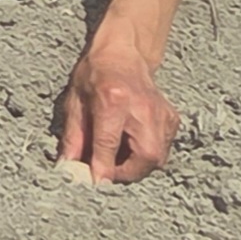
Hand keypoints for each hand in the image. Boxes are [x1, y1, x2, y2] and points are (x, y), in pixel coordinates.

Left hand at [57, 52, 180, 183]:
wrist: (123, 55)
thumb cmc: (95, 75)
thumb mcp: (75, 102)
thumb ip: (73, 137)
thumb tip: (67, 167)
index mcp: (113, 100)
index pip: (108, 142)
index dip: (102, 167)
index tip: (96, 184)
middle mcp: (143, 109)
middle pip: (145, 156)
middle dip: (126, 172)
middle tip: (107, 169)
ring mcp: (162, 114)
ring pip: (157, 158)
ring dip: (136, 166)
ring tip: (117, 155)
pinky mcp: (172, 119)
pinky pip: (163, 149)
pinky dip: (146, 155)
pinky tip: (130, 143)